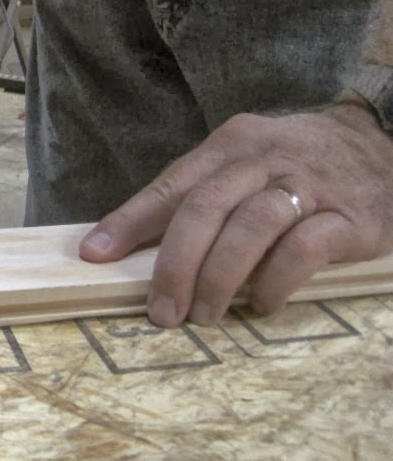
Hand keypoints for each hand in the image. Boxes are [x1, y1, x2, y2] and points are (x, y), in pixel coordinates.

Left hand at [79, 104, 392, 326]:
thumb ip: (194, 197)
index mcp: (230, 144)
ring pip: (250, 227)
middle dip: (175, 264)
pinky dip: (274, 281)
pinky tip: (261, 303)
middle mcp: (265, 159)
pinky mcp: (348, 218)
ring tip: (204, 315)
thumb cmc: (297, 165)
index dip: (129, 221)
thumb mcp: (244, 165)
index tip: (96, 255)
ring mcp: (308, 186)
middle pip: (205, 207)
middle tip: (161, 311)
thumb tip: (128, 242)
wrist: (384, 146)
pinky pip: (303, 249)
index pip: (171, 185)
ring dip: (219, 277)